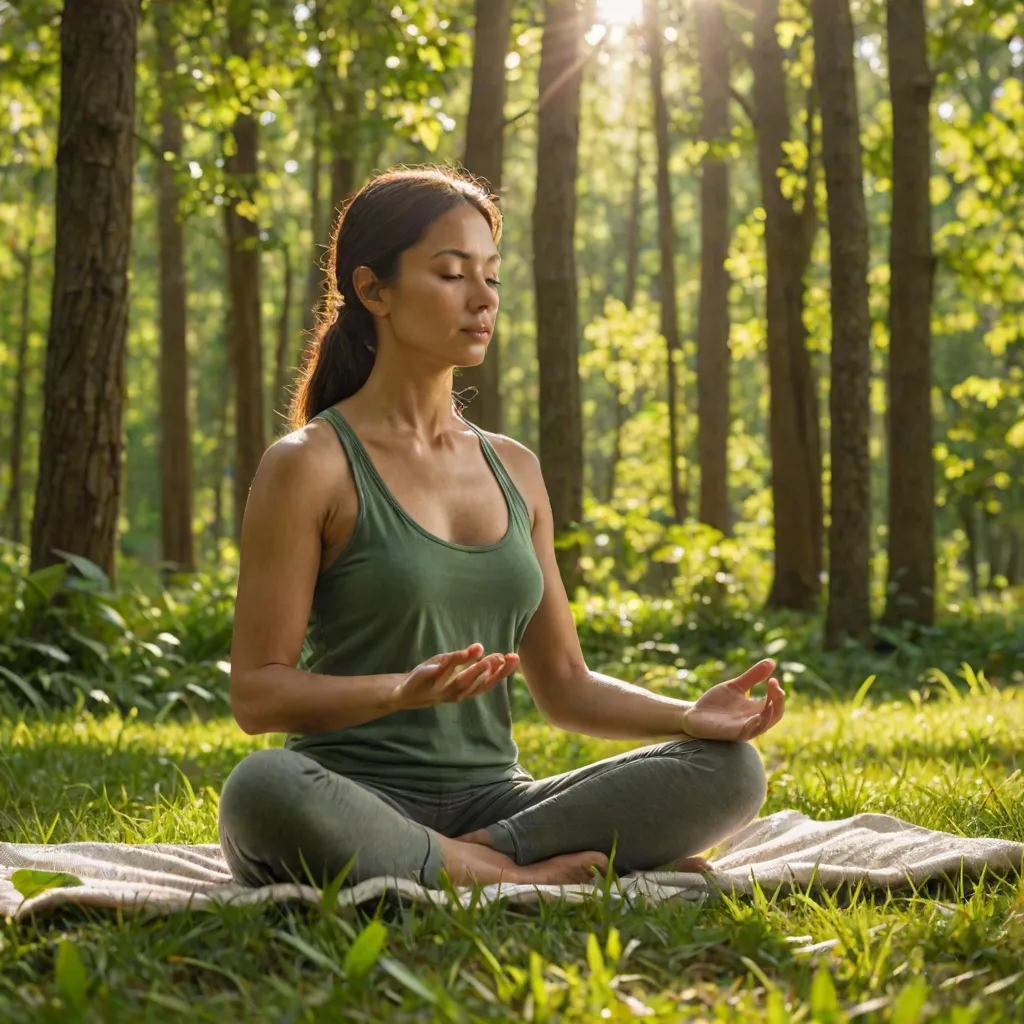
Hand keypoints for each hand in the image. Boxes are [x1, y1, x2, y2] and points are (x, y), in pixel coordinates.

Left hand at [390, 643, 520, 711]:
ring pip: (460, 683)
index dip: (503, 672)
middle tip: (500, 658)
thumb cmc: (435, 677)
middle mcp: (456, 693)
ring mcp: (441, 689)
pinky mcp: (426, 682)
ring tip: (484, 660)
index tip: (514, 657)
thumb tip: (481, 647)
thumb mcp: (453, 665)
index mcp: (466, 688)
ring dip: (473, 672)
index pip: (489, 681)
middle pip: (477, 684)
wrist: (407, 691)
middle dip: (490, 672)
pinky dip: (449, 664)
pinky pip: (438, 673)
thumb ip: (468, 658)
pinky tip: (459, 654)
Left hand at [681, 659, 784, 741]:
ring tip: (771, 700)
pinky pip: (749, 732)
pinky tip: (755, 716)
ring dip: (770, 713)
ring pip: (765, 725)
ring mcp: (745, 728)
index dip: (778, 692)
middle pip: (776, 715)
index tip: (773, 679)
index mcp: (755, 709)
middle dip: (778, 701)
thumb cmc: (716, 702)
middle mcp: (754, 720)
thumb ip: (752, 676)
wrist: (694, 715)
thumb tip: (772, 661)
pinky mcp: (733, 734)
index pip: (776, 703)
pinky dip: (755, 725)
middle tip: (774, 686)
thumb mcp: (735, 686)